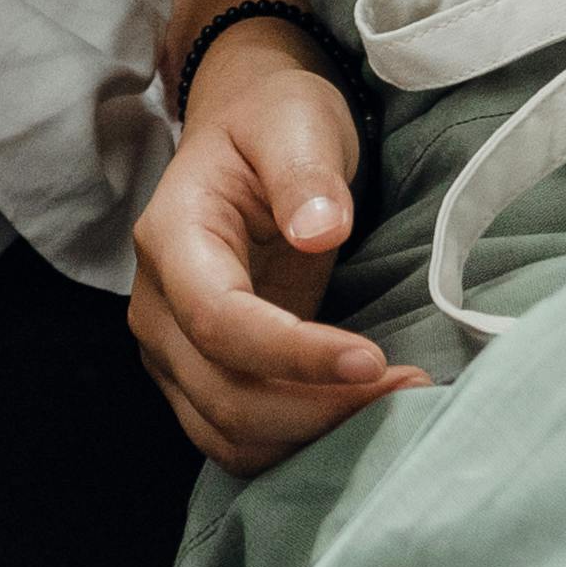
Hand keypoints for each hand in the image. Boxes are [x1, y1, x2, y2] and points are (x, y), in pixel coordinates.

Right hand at [125, 24, 423, 471]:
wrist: (248, 133)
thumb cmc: (273, 121)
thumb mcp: (296, 122)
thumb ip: (305, 173)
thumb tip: (319, 230)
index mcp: (172, 237)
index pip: (220, 321)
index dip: (293, 354)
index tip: (373, 360)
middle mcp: (156, 305)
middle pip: (223, 396)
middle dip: (319, 408)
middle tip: (409, 386)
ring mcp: (171, 349)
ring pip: (228, 435)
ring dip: (312, 437)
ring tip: (394, 403)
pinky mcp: (200, 378)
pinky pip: (238, 439)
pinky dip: (296, 445)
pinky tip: (357, 416)